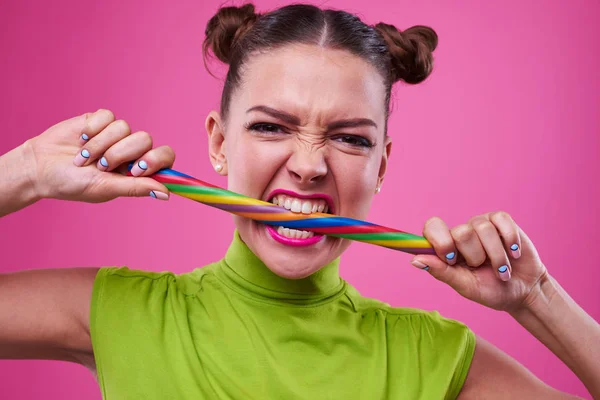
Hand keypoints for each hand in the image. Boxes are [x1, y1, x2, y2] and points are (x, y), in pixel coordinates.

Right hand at [23, 109, 174, 202]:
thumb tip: (166, 194)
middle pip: (145, 139)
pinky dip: (92, 130)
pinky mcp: (100, 120)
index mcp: (138, 169)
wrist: (41, 167)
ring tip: (84, 158)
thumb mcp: (105, 188)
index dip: (157, 160)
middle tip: (102, 166)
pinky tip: (81, 140)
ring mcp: (116, 134)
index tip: (137, 168)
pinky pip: (107, 116)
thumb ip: (136, 188)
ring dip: (101, 145)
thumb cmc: (74, 184)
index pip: (165, 157)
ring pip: (124, 127)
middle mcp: (131, 150)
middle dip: (121, 153)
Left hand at [410, 212, 548, 311]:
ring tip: (502, 270)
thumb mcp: (464, 286)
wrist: (522, 291)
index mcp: (446, 247)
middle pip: (460, 232)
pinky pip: (501, 220)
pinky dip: (510, 241)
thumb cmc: (490, 290)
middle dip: (475, 256)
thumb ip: (441, 272)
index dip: (441, 242)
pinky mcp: (502, 221)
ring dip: (497, 256)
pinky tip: (514, 254)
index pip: (432, 228)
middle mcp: (461, 233)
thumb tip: (415, 260)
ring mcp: (481, 224)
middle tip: (482, 268)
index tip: (451, 259)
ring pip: (483, 228)